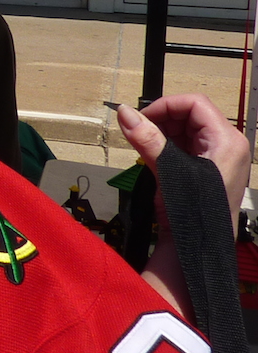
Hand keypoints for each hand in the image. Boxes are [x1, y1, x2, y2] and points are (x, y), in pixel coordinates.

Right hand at [117, 94, 249, 231]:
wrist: (197, 248)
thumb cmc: (194, 212)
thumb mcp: (168, 170)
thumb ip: (146, 138)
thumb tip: (124, 112)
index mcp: (227, 140)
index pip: (195, 104)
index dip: (166, 105)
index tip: (143, 117)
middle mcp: (227, 145)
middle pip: (191, 115)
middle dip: (162, 120)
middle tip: (140, 132)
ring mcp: (218, 157)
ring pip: (186, 130)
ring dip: (162, 134)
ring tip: (145, 146)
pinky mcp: (207, 168)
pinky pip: (185, 146)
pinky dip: (166, 146)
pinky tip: (153, 156)